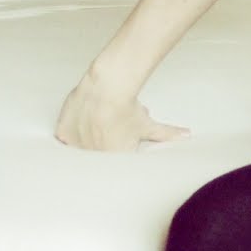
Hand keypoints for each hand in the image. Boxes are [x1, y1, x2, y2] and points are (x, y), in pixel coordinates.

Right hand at [54, 78, 187, 150]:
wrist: (107, 88)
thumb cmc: (127, 108)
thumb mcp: (148, 125)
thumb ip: (167, 134)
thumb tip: (187, 136)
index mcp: (111, 160)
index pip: (113, 161)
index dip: (118, 150)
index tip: (119, 140)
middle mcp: (91, 158)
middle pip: (96, 154)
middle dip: (105, 142)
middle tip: (110, 127)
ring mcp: (75, 147)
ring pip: (80, 145)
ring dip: (89, 135)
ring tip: (98, 120)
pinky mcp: (63, 134)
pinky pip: (66, 136)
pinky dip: (73, 128)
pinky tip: (83, 118)